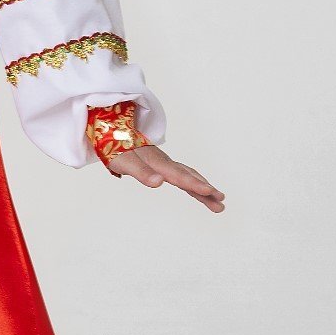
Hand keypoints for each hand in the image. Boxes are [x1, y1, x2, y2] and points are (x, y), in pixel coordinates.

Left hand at [104, 145, 224, 211]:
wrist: (114, 131)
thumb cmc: (117, 148)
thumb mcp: (125, 163)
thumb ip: (142, 173)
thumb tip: (159, 183)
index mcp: (158, 163)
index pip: (180, 176)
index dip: (195, 184)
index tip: (210, 192)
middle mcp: (165, 163)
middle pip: (189, 177)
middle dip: (206, 191)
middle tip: (221, 203)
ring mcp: (165, 164)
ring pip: (189, 176)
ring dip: (203, 188)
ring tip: (218, 201)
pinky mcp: (162, 166)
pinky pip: (183, 175)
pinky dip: (194, 183)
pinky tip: (200, 191)